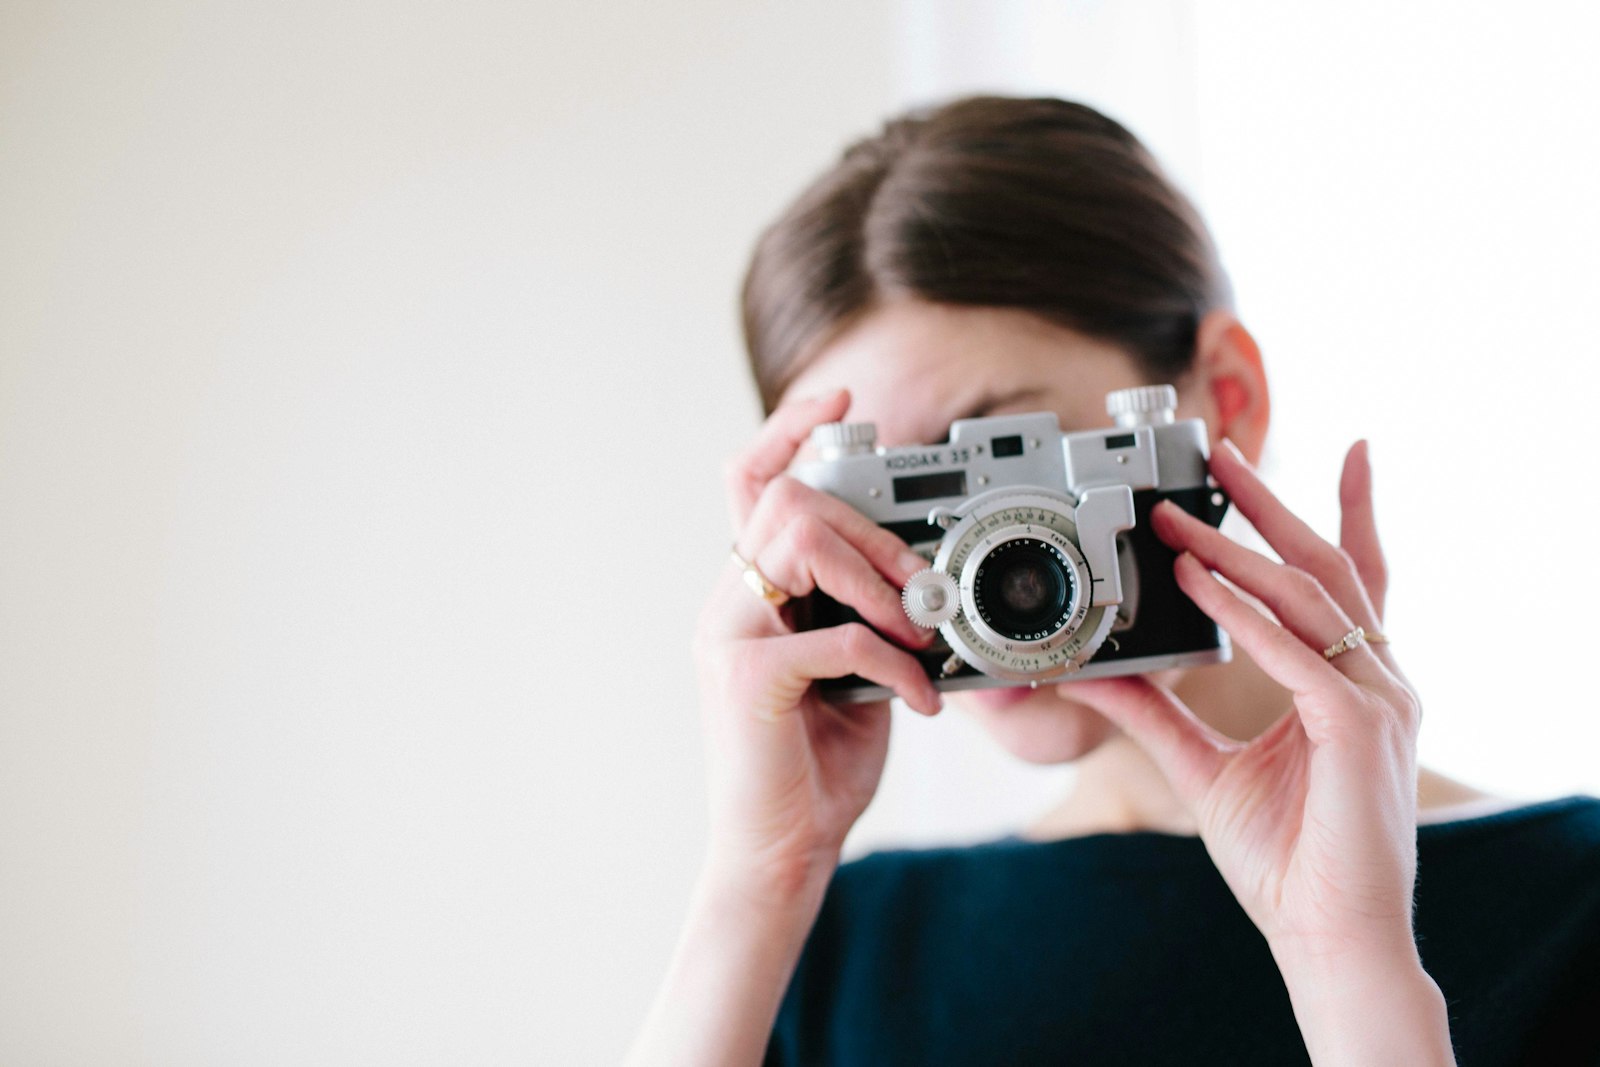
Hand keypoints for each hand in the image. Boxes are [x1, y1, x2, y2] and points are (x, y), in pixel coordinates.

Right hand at [694, 388, 940, 897]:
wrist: (780, 855)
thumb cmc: (815, 770)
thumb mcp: (854, 675)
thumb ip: (866, 617)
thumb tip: (919, 580)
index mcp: (749, 597)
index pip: (752, 483)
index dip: (790, 428)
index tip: (839, 398)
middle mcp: (727, 606)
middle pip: (789, 500)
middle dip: (872, 530)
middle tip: (921, 588)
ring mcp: (727, 638)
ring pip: (796, 537)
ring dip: (876, 576)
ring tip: (916, 630)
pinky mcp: (747, 680)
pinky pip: (833, 632)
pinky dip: (893, 660)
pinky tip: (919, 697)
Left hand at [1062, 439, 1424, 962]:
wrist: (1326, 934)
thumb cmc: (1286, 859)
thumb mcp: (1201, 766)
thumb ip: (1151, 713)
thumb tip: (1089, 672)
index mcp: (1352, 683)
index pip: (1352, 582)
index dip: (1347, 512)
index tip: (1343, 454)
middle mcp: (1375, 681)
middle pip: (1328, 566)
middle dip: (1273, 504)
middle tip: (1224, 453)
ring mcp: (1376, 701)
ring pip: (1308, 598)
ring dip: (1237, 551)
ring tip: (1177, 520)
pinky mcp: (1359, 729)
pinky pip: (1298, 655)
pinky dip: (1244, 617)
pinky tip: (1196, 586)